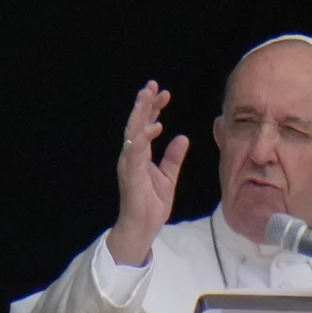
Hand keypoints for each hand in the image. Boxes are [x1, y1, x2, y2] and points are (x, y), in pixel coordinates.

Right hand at [106, 81, 190, 265]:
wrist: (143, 227)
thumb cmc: (152, 204)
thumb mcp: (169, 177)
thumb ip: (173, 157)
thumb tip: (182, 138)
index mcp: (140, 154)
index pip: (146, 125)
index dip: (153, 108)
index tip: (164, 93)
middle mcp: (132, 155)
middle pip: (137, 123)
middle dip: (145, 103)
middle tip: (153, 85)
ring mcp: (129, 164)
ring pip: (133, 132)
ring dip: (140, 113)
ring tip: (148, 96)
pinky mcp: (131, 174)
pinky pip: (136, 152)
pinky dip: (143, 137)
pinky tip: (153, 125)